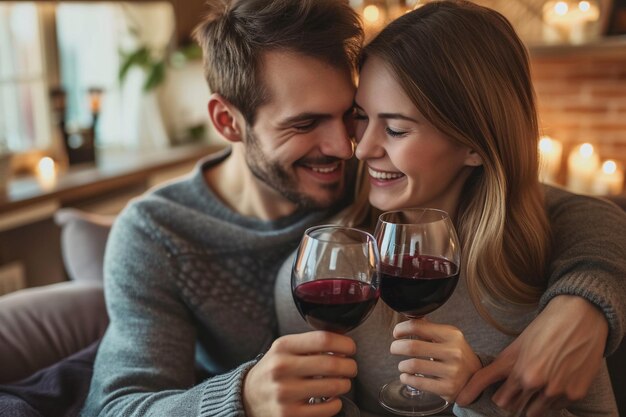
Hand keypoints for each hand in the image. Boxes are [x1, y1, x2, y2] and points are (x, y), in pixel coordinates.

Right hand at [243, 331, 356, 416]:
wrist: (247, 397)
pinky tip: (331, 399)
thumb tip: (343, 344)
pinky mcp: (289, 415)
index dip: (345, 343)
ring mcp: (285, 393)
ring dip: (345, 384)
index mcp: (283, 347)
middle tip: (351, 368)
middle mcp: (282, 368)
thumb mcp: (284, 349)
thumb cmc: (274, 370)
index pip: (323, 339)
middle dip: (350, 366)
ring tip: (342, 383)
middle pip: (332, 363)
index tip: (351, 348)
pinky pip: (328, 409)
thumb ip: (310, 344)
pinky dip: (336, 403)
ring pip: (334, 387)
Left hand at [391, 318, 480, 401]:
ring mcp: (452, 372)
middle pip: (412, 347)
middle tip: (394, 348)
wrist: (477, 378)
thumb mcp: (449, 337)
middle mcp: (453, 352)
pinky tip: (406, 376)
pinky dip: (406, 379)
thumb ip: (429, 328)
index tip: (396, 333)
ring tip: (403, 365)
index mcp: (452, 335)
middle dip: (397, 347)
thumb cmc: (457, 354)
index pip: (418, 327)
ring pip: (413, 366)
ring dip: (402, 365)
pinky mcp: (448, 389)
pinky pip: (418, 383)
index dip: (402, 328)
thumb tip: (408, 317)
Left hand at [456, 295, 607, 416]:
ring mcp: (554, 391)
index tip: (464, 399)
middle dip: (510, 399)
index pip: (492, 392)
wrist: (580, 318)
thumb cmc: (547, 328)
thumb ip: (504, 368)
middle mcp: (533, 382)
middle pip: (511, 406)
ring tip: (537, 384)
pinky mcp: (573, 394)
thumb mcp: (518, 345)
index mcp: (516, 367)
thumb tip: (493, 385)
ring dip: (531, 403)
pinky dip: (551, 401)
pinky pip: (554, 408)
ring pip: (533, 412)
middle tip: (516, 388)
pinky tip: (554, 382)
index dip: (477, 394)